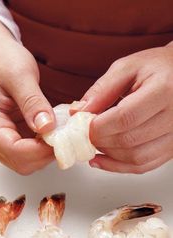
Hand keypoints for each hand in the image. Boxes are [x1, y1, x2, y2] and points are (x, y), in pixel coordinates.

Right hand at [0, 15, 54, 174]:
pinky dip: (44, 146)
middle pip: (21, 163)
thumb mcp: (20, 74)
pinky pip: (29, 153)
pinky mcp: (9, 139)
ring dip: (46, 151)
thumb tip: (47, 128)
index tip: (62, 137)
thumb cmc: (2, 60)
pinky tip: (52, 130)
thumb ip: (33, 102)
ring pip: (27, 162)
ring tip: (58, 129)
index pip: (15, 151)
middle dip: (46, 153)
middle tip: (64, 133)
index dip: (42, 150)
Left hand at [71, 45, 172, 172]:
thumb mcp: (127, 68)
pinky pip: (144, 166)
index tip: (83, 126)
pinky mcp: (172, 148)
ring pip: (136, 158)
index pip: (125, 118)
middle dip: (100, 141)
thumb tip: (78, 112)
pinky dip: (119, 166)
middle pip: (129, 141)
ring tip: (94, 144)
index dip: (99, 127)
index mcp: (164, 90)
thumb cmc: (157, 68)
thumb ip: (102, 90)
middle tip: (85, 135)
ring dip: (108, 156)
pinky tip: (102, 159)